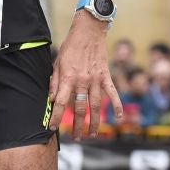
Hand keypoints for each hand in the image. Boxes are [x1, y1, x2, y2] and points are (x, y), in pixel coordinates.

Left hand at [48, 13, 122, 140]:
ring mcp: (96, 79)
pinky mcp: (106, 76)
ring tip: (92, 134)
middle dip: (76, 125)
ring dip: (94, 121)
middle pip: (79, 108)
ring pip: (95, 105)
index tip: (52, 128)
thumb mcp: (56, 64)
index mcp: (68, 79)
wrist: (89, 32)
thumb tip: (50, 100)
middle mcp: (82, 81)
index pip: (59, 103)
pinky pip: (112, 93)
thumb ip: (54, 83)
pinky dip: (116, 105)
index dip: (55, 117)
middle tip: (75, 137)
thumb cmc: (70, 48)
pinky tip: (118, 117)